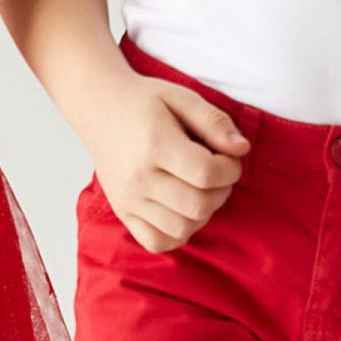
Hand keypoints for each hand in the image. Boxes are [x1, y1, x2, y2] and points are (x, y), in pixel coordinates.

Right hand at [82, 72, 249, 251]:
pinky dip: (178, 232)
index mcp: (155, 145)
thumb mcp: (182, 97)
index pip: (207, 174)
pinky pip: (157, 242)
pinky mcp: (123, 213)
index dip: (230, 169)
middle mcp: (138, 178)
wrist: (99, 108)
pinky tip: (182, 208)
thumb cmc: (144, 102)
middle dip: (221, 191)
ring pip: (182, 229)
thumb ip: (215, 122)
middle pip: (198, 205)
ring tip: (199, 189)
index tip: (228, 157)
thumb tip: (241, 149)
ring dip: (203, 212)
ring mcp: (128, 200)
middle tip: (216, 172)